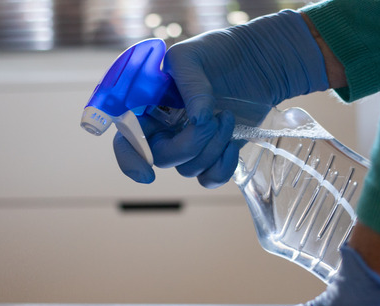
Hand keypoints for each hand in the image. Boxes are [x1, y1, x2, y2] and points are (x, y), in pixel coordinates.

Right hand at [115, 10, 328, 187]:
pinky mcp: (211, 155)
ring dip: (212, 146)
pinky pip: (209, 178)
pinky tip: (232, 144)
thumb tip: (199, 120)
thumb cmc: (214, 53)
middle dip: (190, 144)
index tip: (148, 173)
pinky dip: (223, 166)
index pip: (127, 139)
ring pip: (188, 169)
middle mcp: (162, 130)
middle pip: (161, 158)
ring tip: (227, 116)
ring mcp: (186, 145)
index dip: (131, 159)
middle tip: (212, 119)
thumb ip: (189, 83)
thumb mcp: (191, 57)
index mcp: (147, 107)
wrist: (253, 61)